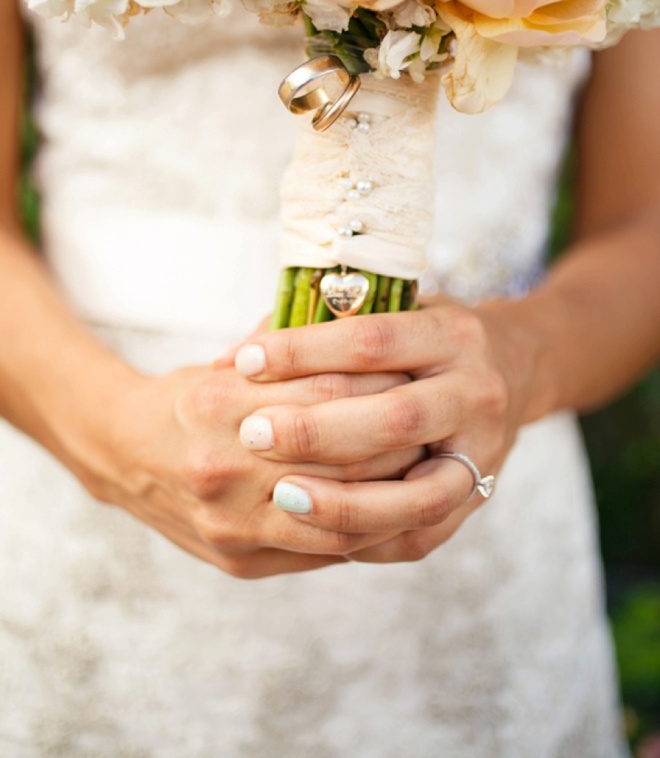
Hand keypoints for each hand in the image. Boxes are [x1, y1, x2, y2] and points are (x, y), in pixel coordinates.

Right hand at [84, 362, 422, 578]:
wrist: (124, 455)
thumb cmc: (190, 398)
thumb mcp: (230, 362)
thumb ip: (290, 351)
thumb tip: (364, 331)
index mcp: (219, 403)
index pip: (329, 390)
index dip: (385, 382)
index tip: (420, 370)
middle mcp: (222, 466)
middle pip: (343, 456)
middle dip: (402, 440)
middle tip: (441, 422)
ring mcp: (230, 523)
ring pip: (343, 517)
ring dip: (399, 496)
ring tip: (434, 471)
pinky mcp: (240, 561)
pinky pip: (325, 554)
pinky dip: (370, 532)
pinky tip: (400, 511)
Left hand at [233, 297, 533, 562]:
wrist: (514, 369)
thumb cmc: (426, 338)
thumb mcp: (391, 310)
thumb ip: (320, 328)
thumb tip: (229, 360)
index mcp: (451, 333)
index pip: (370, 341)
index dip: (303, 352)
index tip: (245, 362)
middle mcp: (476, 391)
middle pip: (395, 419)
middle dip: (316, 431)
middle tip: (251, 434)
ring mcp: (484, 452)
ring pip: (417, 493)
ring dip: (344, 501)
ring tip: (280, 496)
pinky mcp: (479, 498)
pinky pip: (422, 534)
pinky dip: (367, 538)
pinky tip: (316, 531)